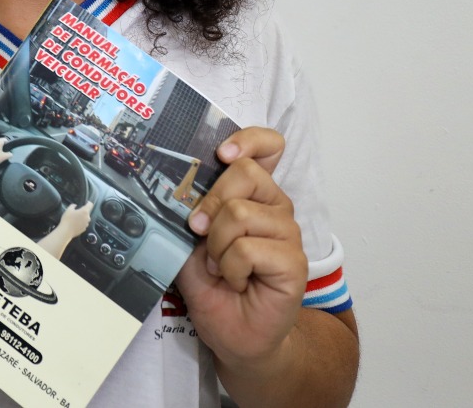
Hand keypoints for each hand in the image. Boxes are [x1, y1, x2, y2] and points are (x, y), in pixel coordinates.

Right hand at [60, 199, 92, 238]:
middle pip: (87, 212)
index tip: (86, 202)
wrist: (66, 231)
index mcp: (84, 211)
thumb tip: (75, 205)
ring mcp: (86, 224)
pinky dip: (81, 223)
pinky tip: (75, 224)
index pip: (90, 205)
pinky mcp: (84, 229)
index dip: (88, 203)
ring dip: (82, 218)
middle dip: (83, 212)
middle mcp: (87, 218)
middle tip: (76, 212)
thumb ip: (73, 206)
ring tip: (75, 219)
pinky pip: (83, 224)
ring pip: (85, 219)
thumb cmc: (67, 219)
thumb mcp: (68, 210)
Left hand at [175, 127, 305, 369]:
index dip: (247, 140)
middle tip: (200, 234)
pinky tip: (237, 281)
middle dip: (210, 205)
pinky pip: (248, 249)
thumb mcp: (191, 240)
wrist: (235, 332)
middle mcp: (275, 208)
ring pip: (240, 213)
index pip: (267, 146)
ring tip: (221, 267)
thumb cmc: (216, 285)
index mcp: (254, 195)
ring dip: (217, 246)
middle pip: (245, 174)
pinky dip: (231, 268)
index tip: (222, 154)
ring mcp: (288, 234)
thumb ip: (190, 211)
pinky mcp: (295, 263)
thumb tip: (177, 187)